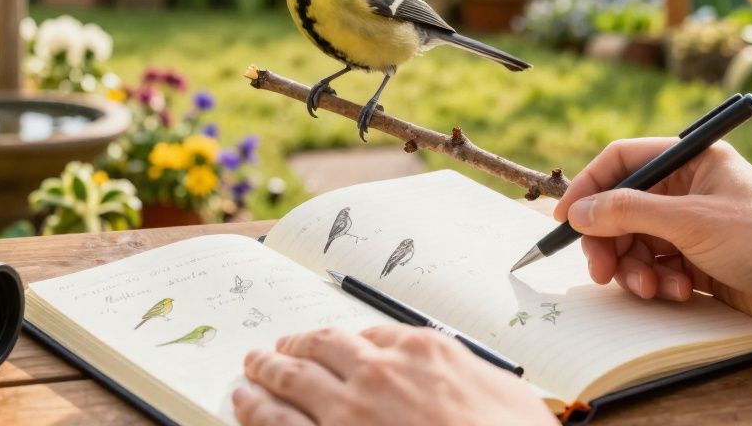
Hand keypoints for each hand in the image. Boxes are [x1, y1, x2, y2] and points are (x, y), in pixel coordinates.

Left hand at [233, 325, 552, 425]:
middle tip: (276, 348)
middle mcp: (378, 374)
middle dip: (294, 346)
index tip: (333, 344)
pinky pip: (280, 424)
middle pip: (320, 348)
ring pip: (290, 381)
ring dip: (265, 372)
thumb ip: (470, 375)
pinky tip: (244, 407)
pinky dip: (256, 412)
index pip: (370, 335)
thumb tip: (455, 374)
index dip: (344, 341)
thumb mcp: (507, 395)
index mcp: (422, 352)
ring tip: (250, 369)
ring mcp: (347, 413)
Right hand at [553, 138, 751, 349]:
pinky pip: (656, 266)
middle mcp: (689, 189)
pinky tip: (679, 291)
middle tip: (602, 271)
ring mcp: (693, 226)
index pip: (623, 161)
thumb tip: (578, 211)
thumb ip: (627, 211)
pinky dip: (658, 281)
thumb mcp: (689, 220)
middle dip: (609, 241)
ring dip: (634, 268)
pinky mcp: (699, 261)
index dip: (589, 187)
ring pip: (636, 242)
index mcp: (691, 160)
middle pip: (622, 208)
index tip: (564, 218)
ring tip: (650, 287)